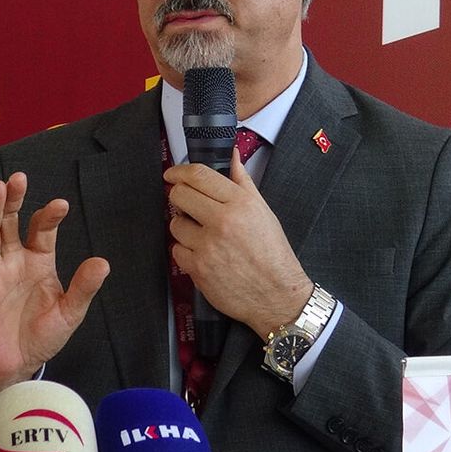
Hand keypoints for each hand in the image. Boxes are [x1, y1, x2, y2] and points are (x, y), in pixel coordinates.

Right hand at [0, 172, 109, 396]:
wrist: (17, 367)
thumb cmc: (41, 336)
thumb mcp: (69, 313)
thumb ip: (83, 288)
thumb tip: (103, 263)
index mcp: (38, 260)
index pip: (41, 230)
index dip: (49, 216)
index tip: (60, 205)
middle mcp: (13, 261)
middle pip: (9, 223)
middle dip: (12, 200)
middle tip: (17, 178)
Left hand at [165, 149, 311, 338]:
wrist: (277, 295)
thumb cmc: (272, 254)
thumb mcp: (263, 211)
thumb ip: (243, 182)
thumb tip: (232, 156)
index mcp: (240, 203)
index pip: (198, 175)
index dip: (179, 171)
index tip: (173, 174)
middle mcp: (223, 221)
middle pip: (179, 195)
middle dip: (180, 197)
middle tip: (188, 205)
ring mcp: (208, 246)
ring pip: (175, 224)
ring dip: (184, 227)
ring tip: (202, 234)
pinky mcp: (198, 268)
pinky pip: (177, 250)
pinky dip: (186, 252)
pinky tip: (203, 254)